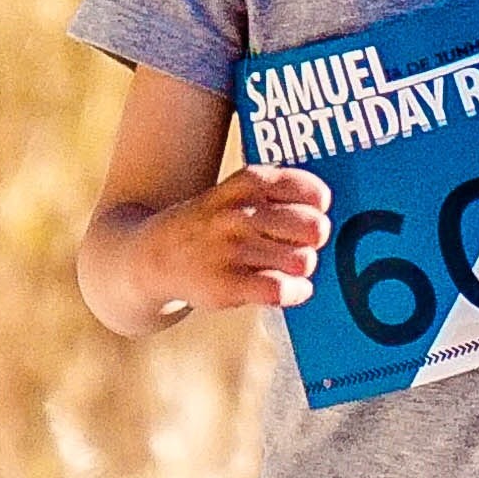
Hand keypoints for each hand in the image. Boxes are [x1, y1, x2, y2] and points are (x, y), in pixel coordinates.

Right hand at [140, 165, 334, 317]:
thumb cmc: (211, 225)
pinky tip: (291, 288)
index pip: (304, 188)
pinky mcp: (225, 285)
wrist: (153, 256)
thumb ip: (277, 193)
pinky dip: (296, 291)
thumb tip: (325, 213)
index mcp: (244, 186)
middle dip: (315, 238)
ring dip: (303, 266)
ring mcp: (230, 250)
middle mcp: (238, 214)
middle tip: (304, 242)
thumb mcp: (234, 194)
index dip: (317, 202)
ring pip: (301, 261)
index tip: (316, 208)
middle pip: (312, 227)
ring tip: (291, 266)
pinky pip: (280, 290)